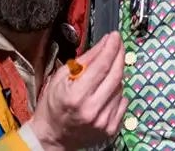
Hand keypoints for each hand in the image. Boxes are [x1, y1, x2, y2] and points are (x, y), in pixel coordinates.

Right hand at [29, 32, 127, 150]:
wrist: (52, 137)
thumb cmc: (53, 105)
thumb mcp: (61, 78)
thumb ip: (86, 60)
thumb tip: (105, 43)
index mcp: (76, 96)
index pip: (102, 66)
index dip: (111, 48)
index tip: (115, 36)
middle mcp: (92, 110)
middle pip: (116, 75)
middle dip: (119, 55)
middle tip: (118, 44)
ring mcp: (103, 121)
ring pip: (120, 88)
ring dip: (115, 76)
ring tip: (102, 76)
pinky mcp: (111, 129)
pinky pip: (122, 102)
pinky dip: (117, 93)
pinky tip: (105, 92)